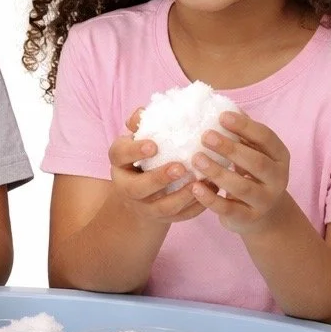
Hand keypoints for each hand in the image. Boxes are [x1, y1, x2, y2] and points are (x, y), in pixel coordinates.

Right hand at [108, 109, 206, 225]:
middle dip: (158, 178)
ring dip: (181, 196)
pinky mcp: (164, 219)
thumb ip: (141, 125)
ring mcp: (145, 207)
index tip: (154, 145)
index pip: (120, 155)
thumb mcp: (138, 140)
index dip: (135, 151)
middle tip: (180, 167)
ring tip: (199, 182)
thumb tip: (142, 112)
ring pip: (162, 207)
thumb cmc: (145, 157)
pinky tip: (210, 191)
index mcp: (120, 163)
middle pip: (137, 188)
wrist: (143, 194)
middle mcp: (127, 188)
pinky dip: (196, 206)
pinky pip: (180, 217)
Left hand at [189, 112, 290, 233]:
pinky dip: (210, 198)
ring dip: (217, 172)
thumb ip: (240, 132)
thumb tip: (217, 102)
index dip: (245, 126)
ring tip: (196, 159)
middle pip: (256, 162)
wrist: (262, 214)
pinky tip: (194, 187)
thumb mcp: (251, 151)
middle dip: (231, 148)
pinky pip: (228, 208)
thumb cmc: (250, 172)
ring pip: (242, 186)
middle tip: (205, 136)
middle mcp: (277, 178)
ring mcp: (264, 200)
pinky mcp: (248, 218)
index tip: (222, 116)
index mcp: (279, 156)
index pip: (266, 138)